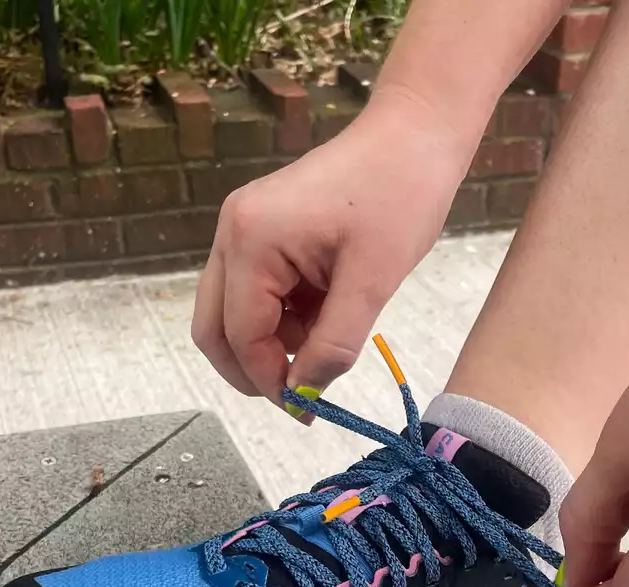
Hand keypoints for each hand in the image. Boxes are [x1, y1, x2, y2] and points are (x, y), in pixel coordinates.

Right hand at [191, 91, 472, 411]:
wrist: (414, 135)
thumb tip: (306, 393)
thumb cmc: (400, 196)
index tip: (306, 410)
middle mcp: (232, 233)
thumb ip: (334, 344)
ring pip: (232, 313)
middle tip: (299, 396)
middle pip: (214, 328)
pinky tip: (324, 317)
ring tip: (326, 344)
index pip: (240, 335)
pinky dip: (282, 319)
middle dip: (252, 369)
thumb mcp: (372, 282)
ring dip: (271, 343)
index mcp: (251, 240)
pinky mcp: (261, 230)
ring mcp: (242, 229)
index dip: (269, 380)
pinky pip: (255, 292)